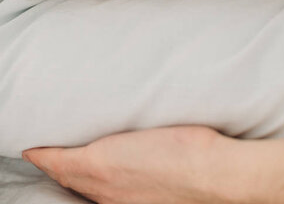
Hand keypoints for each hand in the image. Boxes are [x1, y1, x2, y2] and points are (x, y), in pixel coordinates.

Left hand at [22, 125, 234, 203]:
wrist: (212, 175)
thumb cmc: (184, 145)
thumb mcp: (146, 125)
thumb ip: (114, 132)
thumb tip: (99, 134)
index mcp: (102, 165)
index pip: (60, 163)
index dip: (44, 156)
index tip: (32, 149)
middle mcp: (105, 190)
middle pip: (69, 179)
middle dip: (54, 167)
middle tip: (44, 155)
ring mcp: (121, 203)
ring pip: (86, 191)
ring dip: (73, 179)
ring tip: (68, 167)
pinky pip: (103, 200)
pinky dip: (93, 192)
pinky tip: (103, 188)